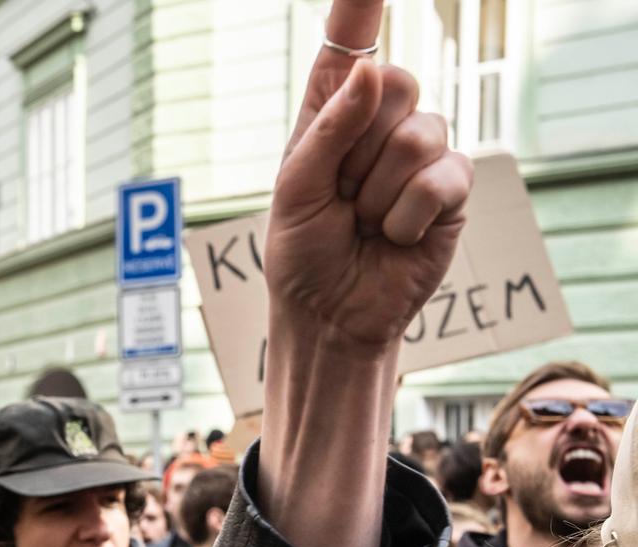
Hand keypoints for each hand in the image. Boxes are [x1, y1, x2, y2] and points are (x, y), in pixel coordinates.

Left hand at [266, 0, 470, 351]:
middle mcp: (379, 125)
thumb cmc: (303, 254)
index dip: (359, 8)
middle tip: (340, 195)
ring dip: (377, 192)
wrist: (330, 316)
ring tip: (363, 222)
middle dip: (358, 145)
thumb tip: (370, 67)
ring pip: (417, 134)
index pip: (348, 46)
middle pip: (394, 81)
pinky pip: (440, 178)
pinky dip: (405, 216)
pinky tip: (392, 237)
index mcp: (332, 116)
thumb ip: (329, 128)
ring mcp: (421, 154)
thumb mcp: (295, 189)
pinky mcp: (451, 189)